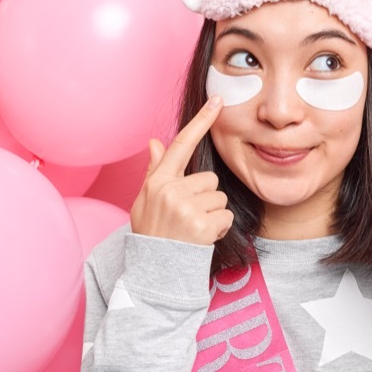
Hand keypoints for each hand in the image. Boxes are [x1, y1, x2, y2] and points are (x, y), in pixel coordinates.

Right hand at [129, 95, 232, 244]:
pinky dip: (218, 229)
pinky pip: (224, 217)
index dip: (201, 120)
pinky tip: (201, 238)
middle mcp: (170, 190)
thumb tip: (155, 142)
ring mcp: (185, 207)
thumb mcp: (146, 200)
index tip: (217, 100)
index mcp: (158, 181)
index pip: (182, 144)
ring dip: (212, 215)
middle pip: (210, 179)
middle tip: (188, 218)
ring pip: (219, 198)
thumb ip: (155, 171)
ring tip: (193, 229)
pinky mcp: (200, 225)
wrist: (154, 271)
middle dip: (205, 198)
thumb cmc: (152, 234)